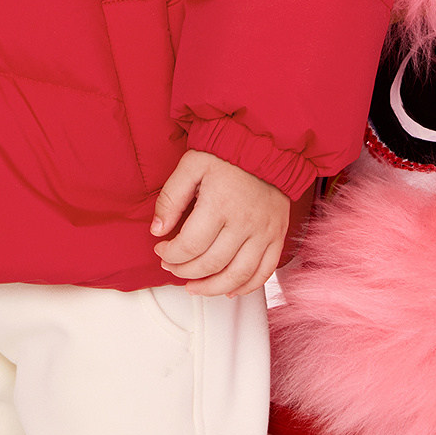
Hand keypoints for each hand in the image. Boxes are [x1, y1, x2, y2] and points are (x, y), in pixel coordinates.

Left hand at [150, 149, 291, 296]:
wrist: (265, 145)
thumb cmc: (226, 154)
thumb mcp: (190, 166)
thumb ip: (171, 198)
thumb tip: (157, 230)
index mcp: (220, 204)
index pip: (190, 245)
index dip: (171, 254)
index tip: (161, 250)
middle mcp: (244, 222)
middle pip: (211, 264)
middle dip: (184, 271)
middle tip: (172, 267)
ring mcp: (264, 232)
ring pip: (237, 276)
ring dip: (212, 288)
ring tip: (194, 287)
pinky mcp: (278, 236)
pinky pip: (264, 272)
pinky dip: (246, 287)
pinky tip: (229, 289)